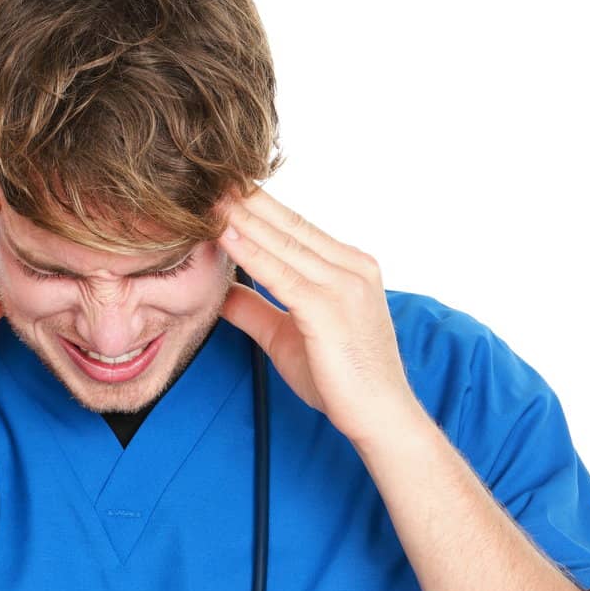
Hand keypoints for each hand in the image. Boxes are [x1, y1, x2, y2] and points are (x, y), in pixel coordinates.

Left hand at [216, 186, 422, 447]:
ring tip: (210, 196)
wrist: (379, 415)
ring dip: (243, 217)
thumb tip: (225, 293)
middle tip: (211, 175)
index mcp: (350, 267)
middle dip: (248, 200)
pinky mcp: (327, 308)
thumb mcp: (288, 338)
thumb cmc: (342, 381)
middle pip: (289, 225)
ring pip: (283, 242)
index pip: (298, 228)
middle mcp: (351, 267)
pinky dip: (250, 252)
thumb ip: (258, 311)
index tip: (227, 188)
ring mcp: (342, 285)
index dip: (260, 206)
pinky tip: (224, 234)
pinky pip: (280, 273)